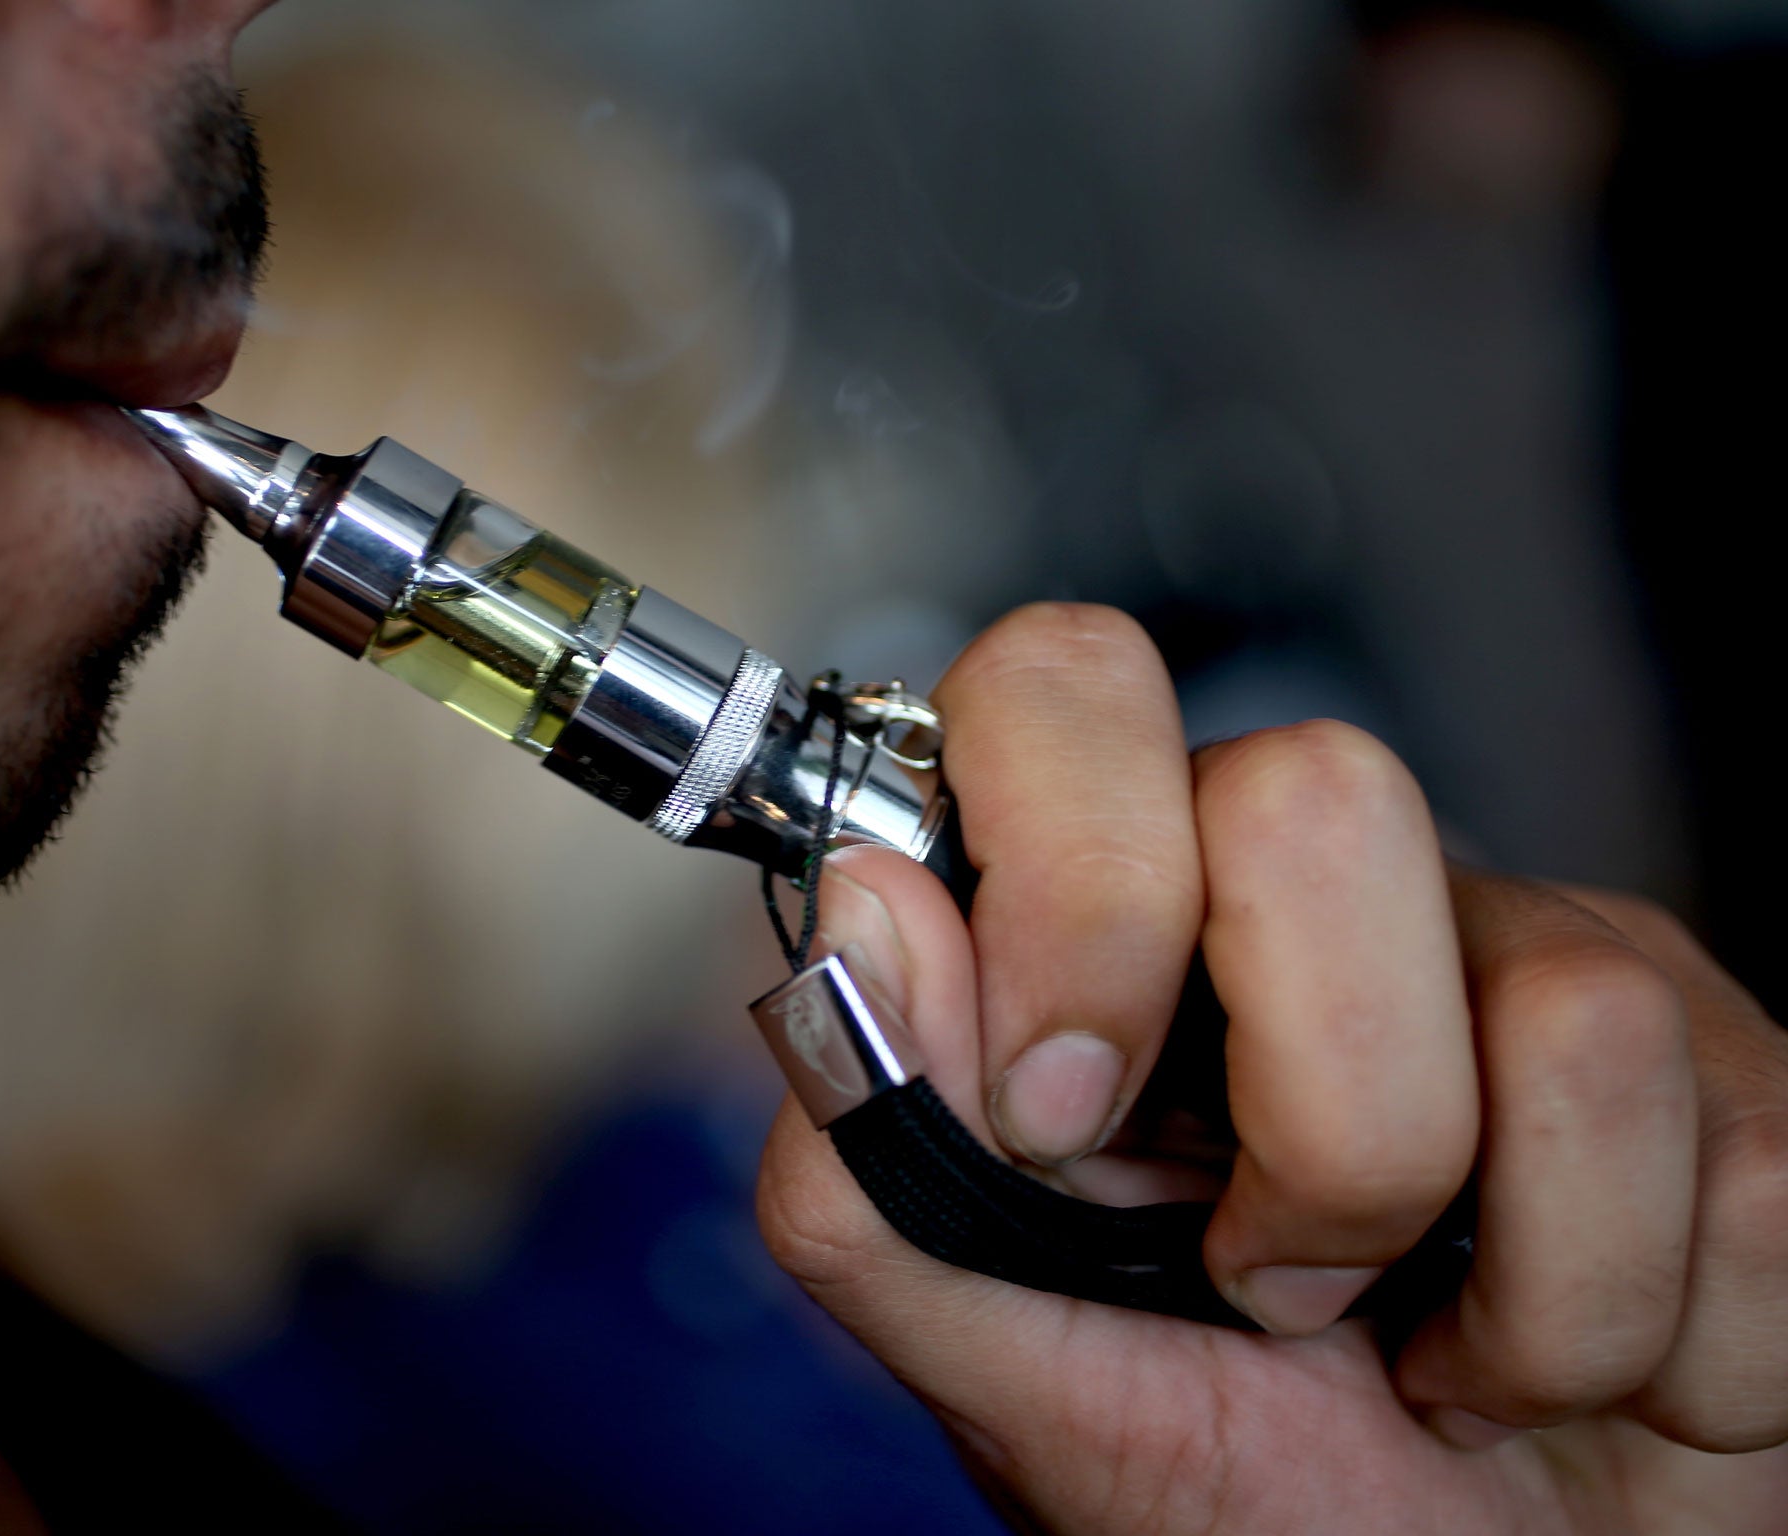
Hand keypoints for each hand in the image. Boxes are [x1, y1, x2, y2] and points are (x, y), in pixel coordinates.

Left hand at [755, 604, 1787, 1533]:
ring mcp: (1546, 965)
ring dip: (1517, 1297)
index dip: (1070, 867)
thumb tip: (872, 909)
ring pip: (1581, 1013)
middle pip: (1331, 801)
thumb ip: (874, 1155)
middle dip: (1323, 1125)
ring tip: (1446, 1359)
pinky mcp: (1740, 1072)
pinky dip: (1665, 1361)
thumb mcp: (1008, 1358)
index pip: (1069, 690)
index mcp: (1130, 927)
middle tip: (1283, 1285)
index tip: (1060, 1105)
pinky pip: (1760, 1173)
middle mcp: (1333, 901)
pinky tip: (1593, 1379)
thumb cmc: (1231, 1490)